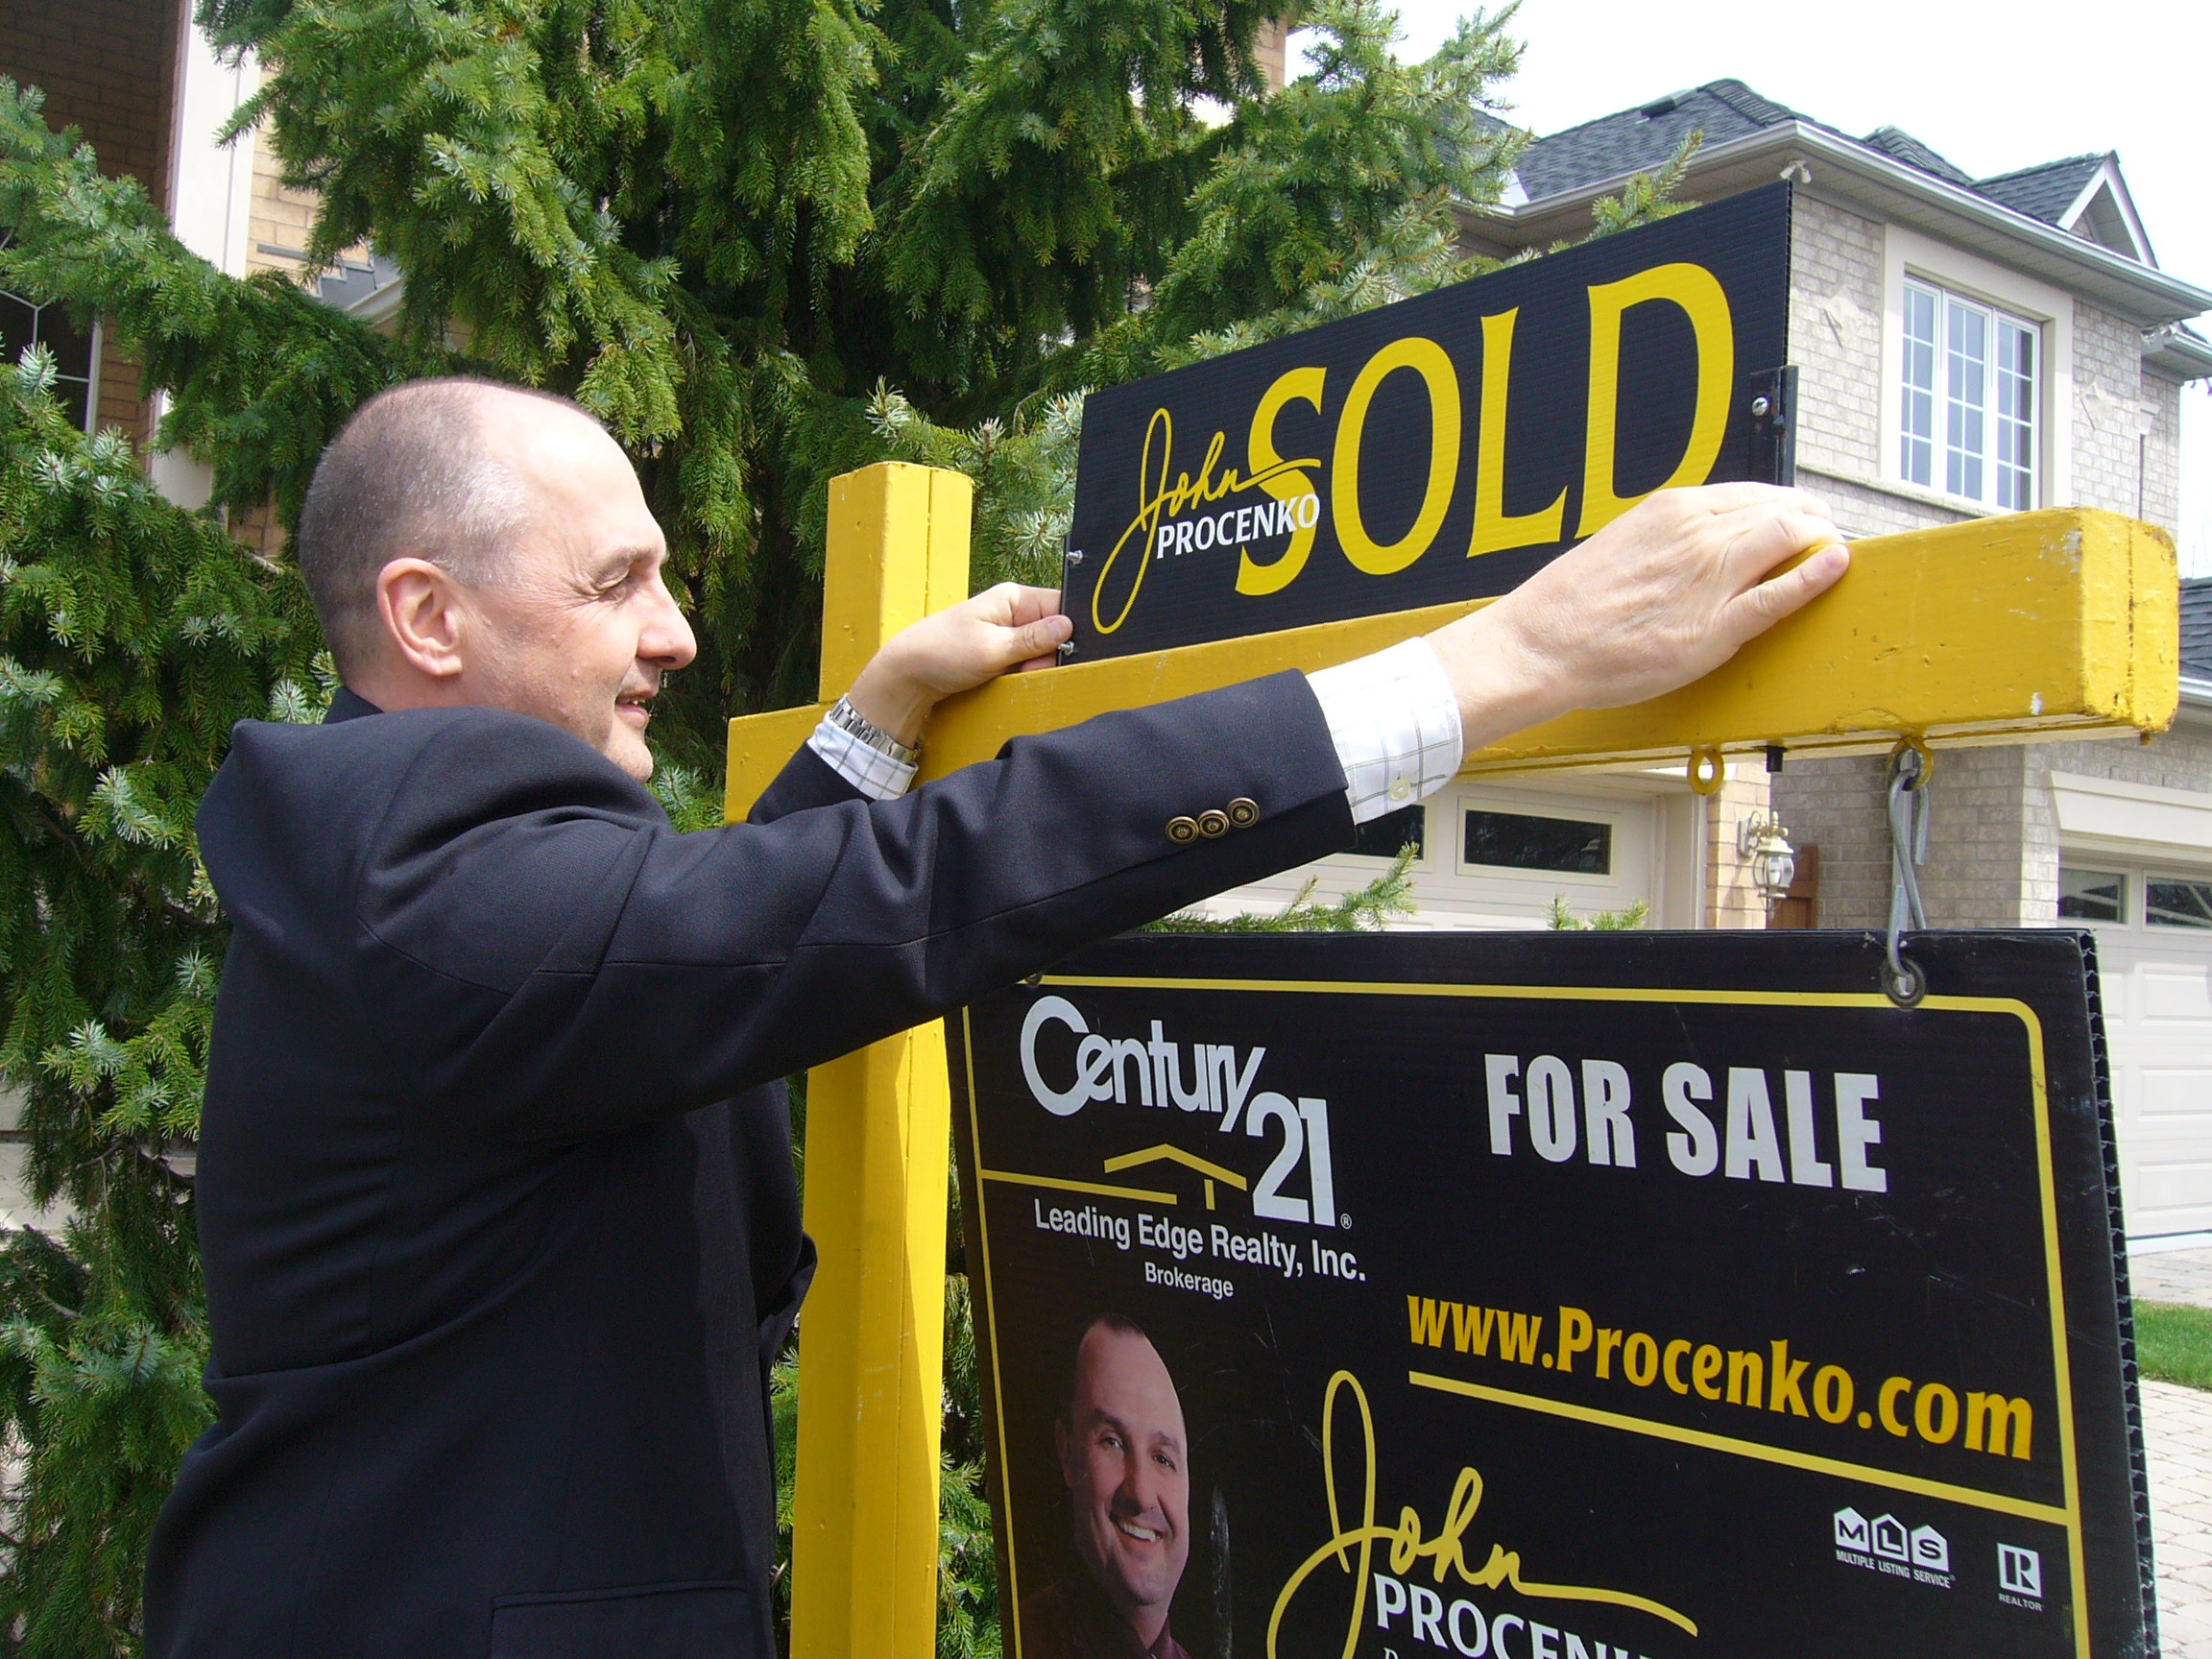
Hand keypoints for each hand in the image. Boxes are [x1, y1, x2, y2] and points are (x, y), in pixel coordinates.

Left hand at [845, 583, 1072, 743]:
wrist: (907, 675)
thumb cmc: (943, 653)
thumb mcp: (993, 648)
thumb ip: (1033, 639)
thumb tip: (1068, 626)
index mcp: (1014, 597)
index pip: (1060, 605)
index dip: (1067, 630)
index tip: (1058, 653)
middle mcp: (1013, 610)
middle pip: (1054, 632)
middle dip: (1045, 656)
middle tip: (1022, 668)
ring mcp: (1007, 631)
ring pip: (1041, 651)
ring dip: (1032, 668)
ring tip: (1008, 675)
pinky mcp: (1000, 650)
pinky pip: (1025, 662)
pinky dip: (1019, 674)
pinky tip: (1005, 679)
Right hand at [1425, 483, 1849, 755]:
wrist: (1541, 644)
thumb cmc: (1570, 605)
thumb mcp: (1624, 545)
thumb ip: (1669, 540)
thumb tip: (1700, 546)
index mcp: (1673, 510)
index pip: (1754, 494)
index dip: (1788, 505)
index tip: (1799, 518)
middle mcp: (1698, 533)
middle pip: (1782, 509)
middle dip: (1814, 520)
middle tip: (1825, 535)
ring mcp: (1710, 577)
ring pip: (1790, 538)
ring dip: (1819, 542)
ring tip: (1830, 554)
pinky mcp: (1715, 626)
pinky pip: (1781, 593)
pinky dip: (1816, 575)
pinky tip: (1835, 565)